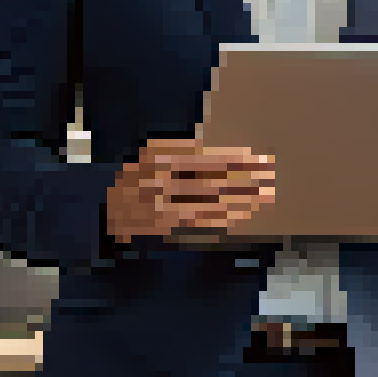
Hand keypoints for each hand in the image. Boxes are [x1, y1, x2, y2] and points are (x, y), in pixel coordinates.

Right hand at [105, 137, 274, 242]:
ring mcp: (163, 203)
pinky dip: (225, 216)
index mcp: (162, 157)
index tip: (261, 159)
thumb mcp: (156, 155)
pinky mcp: (164, 222)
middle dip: (246, 181)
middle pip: (214, 181)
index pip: (208, 158)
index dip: (237, 160)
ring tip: (266, 196)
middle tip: (272, 179)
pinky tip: (244, 212)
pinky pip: (201, 219)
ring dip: (241, 200)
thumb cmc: (138, 175)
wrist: (105, 205)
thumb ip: (186, 154)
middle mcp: (162, 180)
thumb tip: (223, 156)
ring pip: (211, 203)